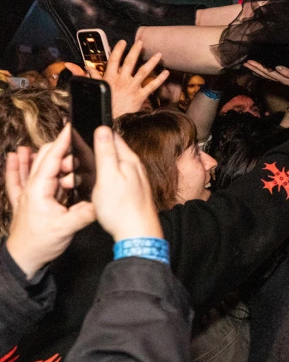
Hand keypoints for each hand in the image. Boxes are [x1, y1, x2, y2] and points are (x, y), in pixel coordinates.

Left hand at [5, 125, 95, 278]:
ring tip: (61, 155)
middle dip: (63, 153)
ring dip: (49, 158)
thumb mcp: (66, 228)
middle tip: (79, 157)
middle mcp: (31, 188)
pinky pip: (17, 178)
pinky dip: (17, 165)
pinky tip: (16, 155)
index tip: (71, 128)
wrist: (23, 258)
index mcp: (39, 190)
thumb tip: (101, 201)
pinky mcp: (25, 200)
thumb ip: (84, 213)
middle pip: (45, 159)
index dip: (62, 143)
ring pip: (36, 167)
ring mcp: (26, 193)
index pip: (51, 159)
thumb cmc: (40, 243)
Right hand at [76, 41, 168, 117]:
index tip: (123, 42)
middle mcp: (122, 80)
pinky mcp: (140, 96)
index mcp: (110, 77)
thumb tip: (86, 67)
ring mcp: (132, 87)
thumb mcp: (96, 88)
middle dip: (135, 51)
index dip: (118, 50)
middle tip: (140, 42)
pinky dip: (160, 79)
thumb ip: (93, 76)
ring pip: (143, 71)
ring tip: (159, 54)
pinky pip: (152, 86)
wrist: (110, 120)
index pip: (114, 60)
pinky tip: (166, 73)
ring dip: (152, 62)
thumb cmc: (103, 104)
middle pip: (130, 62)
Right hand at [90, 127, 161, 241]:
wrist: (137, 234)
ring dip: (100, 166)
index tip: (81, 137)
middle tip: (77, 159)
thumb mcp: (108, 177)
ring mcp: (136, 179)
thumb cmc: (121, 208)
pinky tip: (99, 186)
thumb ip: (106, 152)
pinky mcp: (134, 192)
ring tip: (84, 172)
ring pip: (115, 165)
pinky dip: (106, 179)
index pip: (113, 137)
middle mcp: (136, 167)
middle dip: (96, 151)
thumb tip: (103, 128)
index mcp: (129, 159)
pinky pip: (117, 178)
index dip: (96, 134)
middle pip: (114, 151)